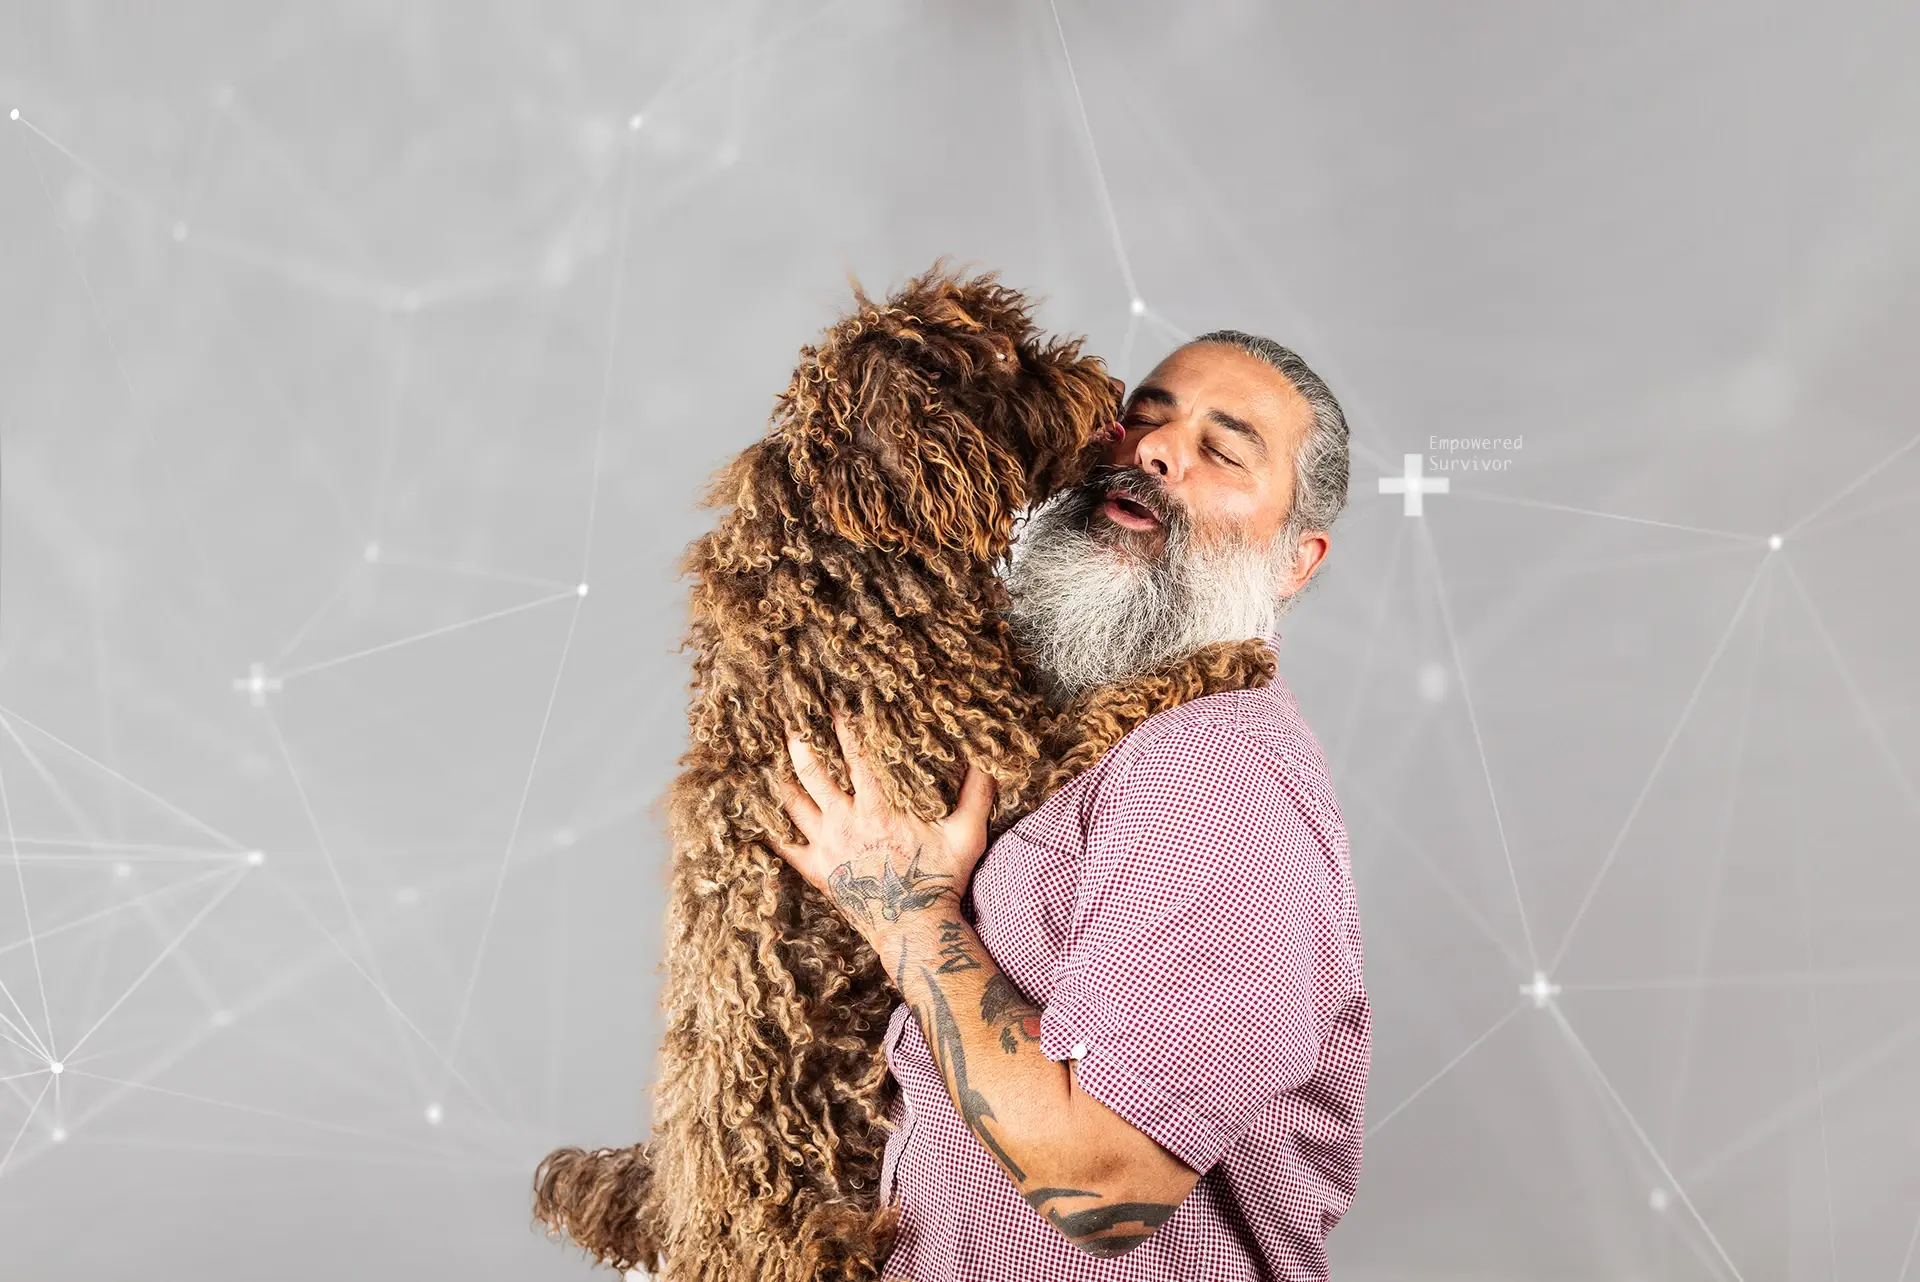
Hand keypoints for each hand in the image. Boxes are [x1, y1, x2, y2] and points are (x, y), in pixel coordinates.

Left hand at [773, 711, 994, 953]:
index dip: (844, 727)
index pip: (855, 755)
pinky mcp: (815, 870)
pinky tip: (756, 815)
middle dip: (801, 744)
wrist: (913, 929)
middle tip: (789, 721)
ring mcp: (826, 845)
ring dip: (781, 778)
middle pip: (814, 772)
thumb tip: (988, 761)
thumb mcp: (966, 835)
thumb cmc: (939, 881)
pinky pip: (784, 846)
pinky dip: (769, 829)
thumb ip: (976, 794)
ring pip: (793, 803)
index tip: (833, 704)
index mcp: (878, 806)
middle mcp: (845, 820)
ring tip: (768, 758)